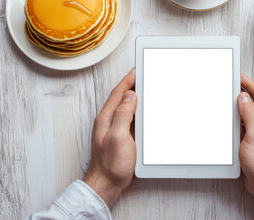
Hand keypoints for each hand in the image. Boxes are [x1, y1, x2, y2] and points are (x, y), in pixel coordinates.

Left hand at [84, 68, 136, 207]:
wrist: (107, 184)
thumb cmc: (110, 165)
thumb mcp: (117, 137)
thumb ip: (122, 115)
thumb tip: (130, 96)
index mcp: (106, 118)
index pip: (118, 93)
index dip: (128, 80)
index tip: (138, 69)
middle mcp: (110, 121)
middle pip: (122, 97)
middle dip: (133, 84)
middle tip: (145, 75)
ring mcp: (116, 129)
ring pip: (127, 107)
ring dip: (136, 97)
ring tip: (147, 88)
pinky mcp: (122, 137)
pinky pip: (131, 118)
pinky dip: (139, 111)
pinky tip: (145, 110)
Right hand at [237, 74, 253, 200]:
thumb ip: (249, 114)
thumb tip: (244, 97)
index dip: (249, 85)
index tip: (239, 76)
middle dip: (243, 94)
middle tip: (231, 84)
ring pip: (249, 116)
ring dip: (239, 108)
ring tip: (228, 99)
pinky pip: (245, 127)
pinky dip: (237, 122)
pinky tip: (230, 120)